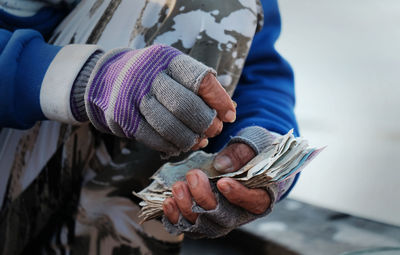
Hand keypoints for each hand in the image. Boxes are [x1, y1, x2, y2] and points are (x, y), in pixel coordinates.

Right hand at [85, 45, 235, 155]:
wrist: (107, 80)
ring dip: (190, 139)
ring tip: (198, 140)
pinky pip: (153, 139)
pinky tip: (180, 145)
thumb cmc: (153, 77)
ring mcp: (132, 97)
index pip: (201, 80)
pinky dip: (172, 146)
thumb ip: (201, 88)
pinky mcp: (123, 118)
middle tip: (214, 130)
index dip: (220, 101)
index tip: (230, 115)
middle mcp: (148, 75)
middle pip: (186, 106)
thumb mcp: (175, 71)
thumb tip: (229, 110)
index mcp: (168, 59)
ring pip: (170, 127)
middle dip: (206, 123)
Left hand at [162, 142, 270, 223]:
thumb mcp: (251, 145)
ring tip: (178, 187)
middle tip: (193, 176)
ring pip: (203, 225)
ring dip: (187, 208)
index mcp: (260, 196)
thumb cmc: (250, 153)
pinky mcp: (201, 220)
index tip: (223, 182)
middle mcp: (239, 214)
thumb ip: (239, 154)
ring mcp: (219, 219)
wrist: (242, 160)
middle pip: (223, 217)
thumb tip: (221, 165)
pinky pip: (188, 226)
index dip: (238, 195)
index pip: (253, 202)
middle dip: (204, 198)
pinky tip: (168, 201)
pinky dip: (176, 217)